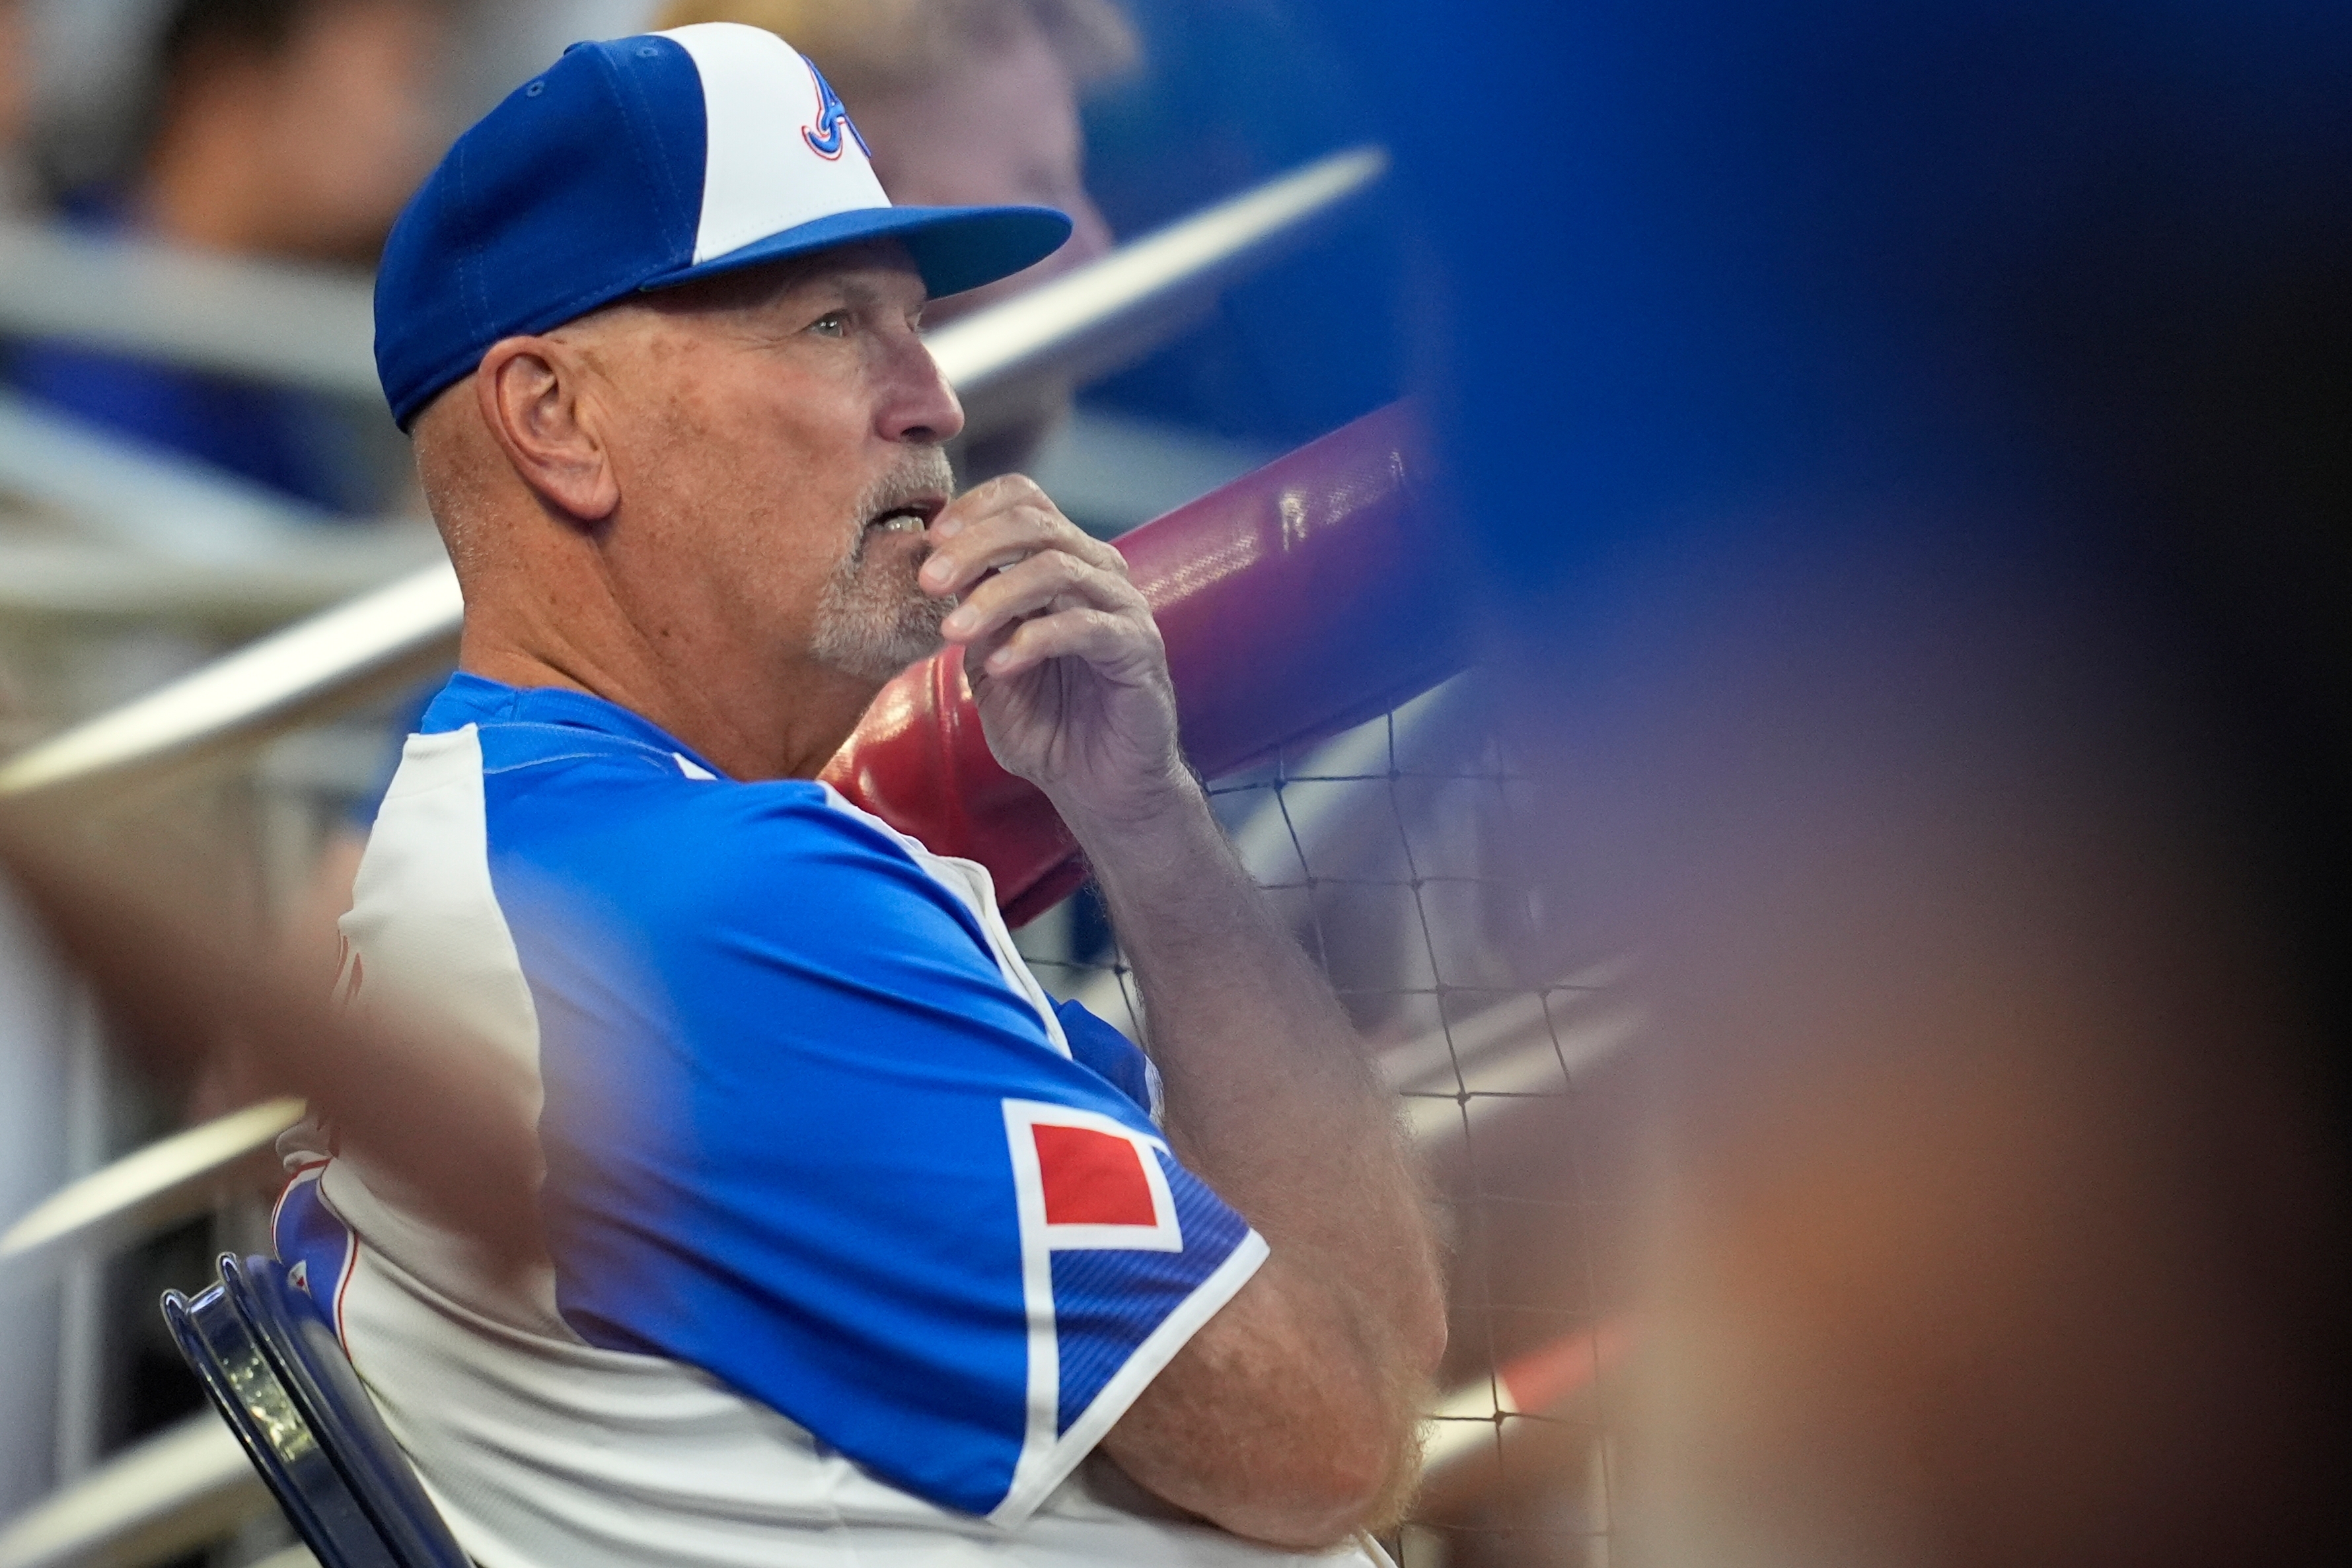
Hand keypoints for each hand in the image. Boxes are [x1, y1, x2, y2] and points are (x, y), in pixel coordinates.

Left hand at [920, 475, 1188, 824]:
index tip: (929, 540)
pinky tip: (1000, 666)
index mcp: (1063, 563)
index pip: (1025, 499)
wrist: (1099, 788)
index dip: (975, 507)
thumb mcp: (989, 661)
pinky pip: (1084, 627)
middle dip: (974, 545)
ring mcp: (1123, 608)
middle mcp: (1097, 573)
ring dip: (995, 596)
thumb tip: (933, 570)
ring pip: (1057, 568)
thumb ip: (971, 615)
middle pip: (1036, 523)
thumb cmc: (1048, 725)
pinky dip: (1034, 640)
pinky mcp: (1139, 649)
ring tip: (953, 632)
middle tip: (928, 579)